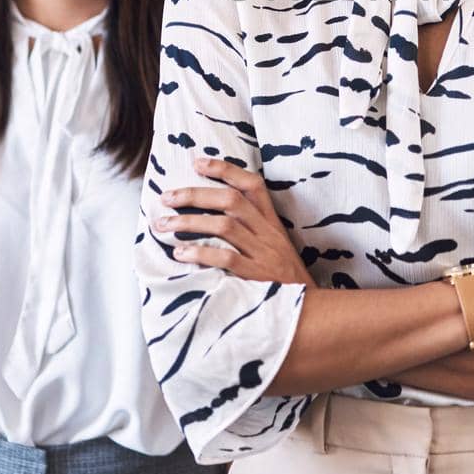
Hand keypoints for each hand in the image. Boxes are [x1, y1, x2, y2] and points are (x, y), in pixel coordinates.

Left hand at [153, 159, 315, 287]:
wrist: (309, 310)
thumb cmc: (284, 278)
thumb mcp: (275, 246)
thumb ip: (253, 229)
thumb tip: (214, 214)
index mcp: (272, 223)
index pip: (252, 185)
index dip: (225, 170)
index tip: (198, 163)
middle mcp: (268, 234)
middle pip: (231, 201)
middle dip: (195, 195)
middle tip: (166, 197)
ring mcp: (263, 254)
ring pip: (224, 226)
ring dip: (189, 222)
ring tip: (164, 225)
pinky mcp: (257, 277)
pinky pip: (226, 259)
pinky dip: (200, 254)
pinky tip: (180, 254)